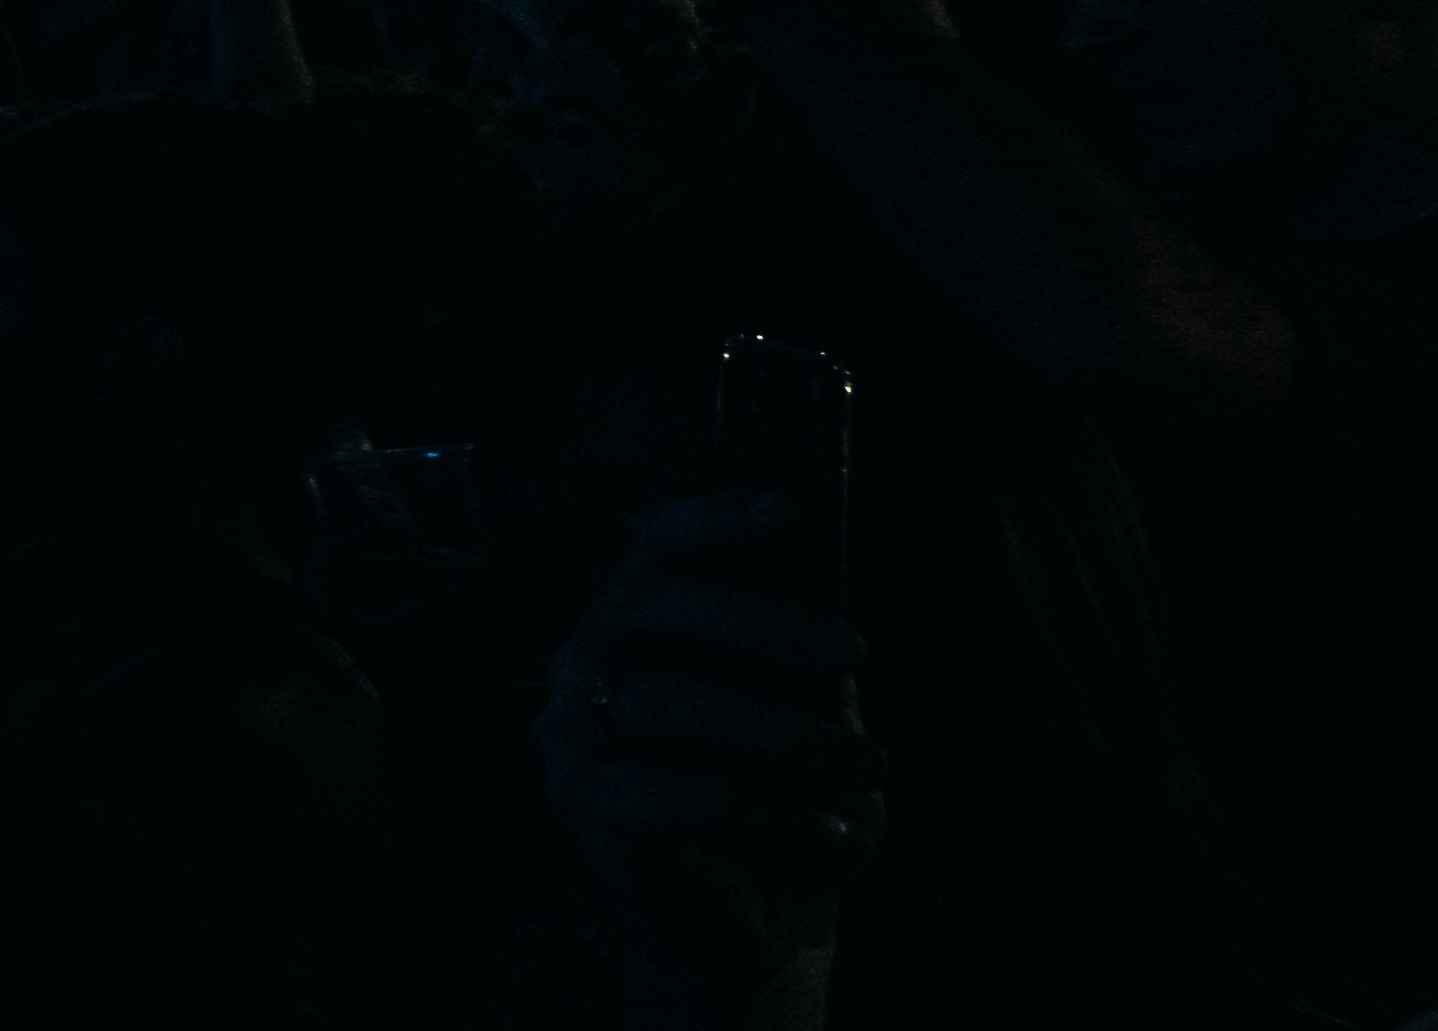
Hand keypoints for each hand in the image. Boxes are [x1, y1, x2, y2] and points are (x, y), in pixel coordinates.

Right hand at [537, 493, 884, 997]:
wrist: (748, 927)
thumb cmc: (780, 805)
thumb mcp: (809, 723)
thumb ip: (807, 670)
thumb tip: (839, 618)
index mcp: (636, 623)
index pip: (653, 544)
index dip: (713, 518)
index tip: (791, 510)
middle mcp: (588, 660)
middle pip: (648, 602)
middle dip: (759, 620)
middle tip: (854, 650)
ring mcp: (572, 732)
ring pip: (665, 701)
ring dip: (783, 732)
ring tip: (865, 764)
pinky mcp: (585, 806)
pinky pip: (682, 795)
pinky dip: (774, 812)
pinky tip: (831, 833)